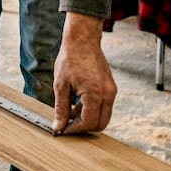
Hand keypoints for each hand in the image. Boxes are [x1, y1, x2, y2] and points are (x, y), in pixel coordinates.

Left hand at [52, 12, 116, 134]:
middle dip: (84, 128)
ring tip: (70, 112)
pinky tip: (77, 103)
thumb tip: (58, 127)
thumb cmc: (70, 59)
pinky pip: (104, 106)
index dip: (75, 130)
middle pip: (100, 124)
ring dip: (88, 119)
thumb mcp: (60, 85)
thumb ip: (61, 109)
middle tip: (68, 124)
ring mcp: (111, 91)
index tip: (63, 129)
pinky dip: (92, 110)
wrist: (82, 41)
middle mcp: (107, 94)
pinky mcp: (111, 88)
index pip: (88, 123)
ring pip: (104, 116)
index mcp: (95, 94)